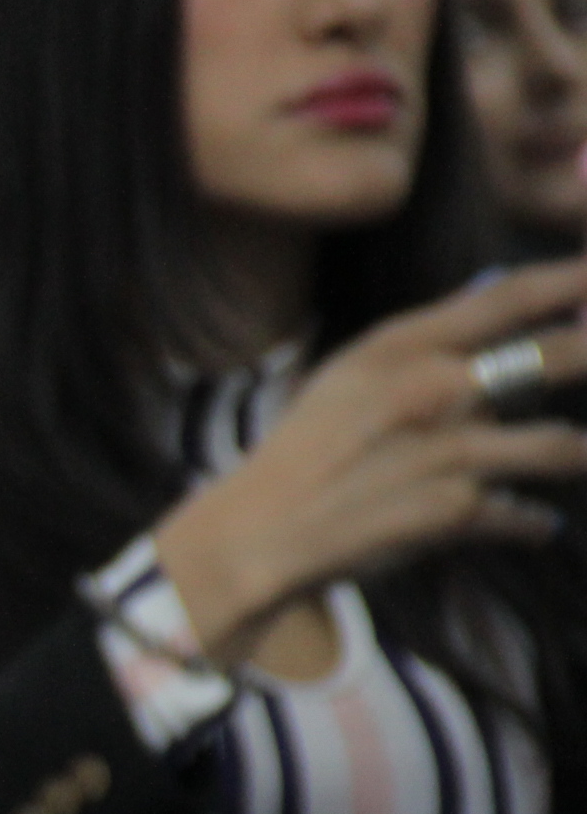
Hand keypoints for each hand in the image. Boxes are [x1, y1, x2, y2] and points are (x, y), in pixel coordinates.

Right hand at [153, 259, 586, 661]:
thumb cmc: (300, 451)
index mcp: (400, 346)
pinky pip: (523, 514)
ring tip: (577, 455)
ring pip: (558, 445)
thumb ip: (422, 340)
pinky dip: (529, 520)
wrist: (257, 534)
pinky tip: (535, 523)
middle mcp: (434, 388)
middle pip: (554, 357)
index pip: (510, 296)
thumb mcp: (349, 376)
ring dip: (574, 453)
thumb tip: (496, 290)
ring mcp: (450, 450)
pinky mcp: (458, 511)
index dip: (572, 279)